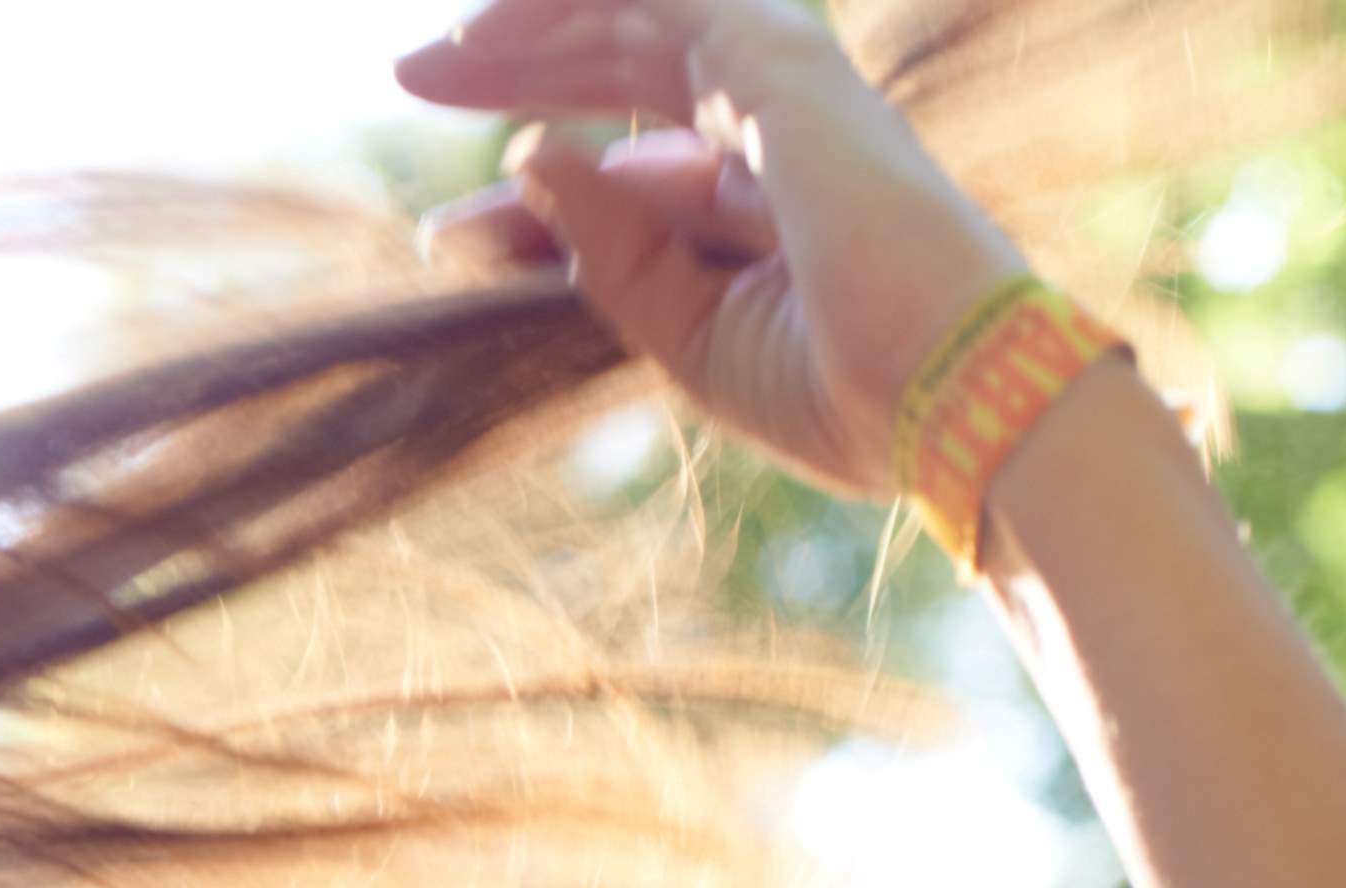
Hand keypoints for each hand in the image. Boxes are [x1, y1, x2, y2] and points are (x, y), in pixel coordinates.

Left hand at [394, 0, 1036, 505]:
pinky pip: (655, 0)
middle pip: (620, 80)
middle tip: (411, 79)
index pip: (620, 178)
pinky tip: (489, 31)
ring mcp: (779, 92)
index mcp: (760, 212)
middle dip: (515, 74)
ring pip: (632, 27)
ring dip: (530, 33)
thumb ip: (603, 251)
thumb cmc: (832, 390)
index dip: (525, 201)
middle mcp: (770, 139)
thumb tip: (523, 156)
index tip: (439, 239)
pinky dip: (568, 9)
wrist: (935, 391)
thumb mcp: (681, 332)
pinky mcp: (775, 60)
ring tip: (432, 60)